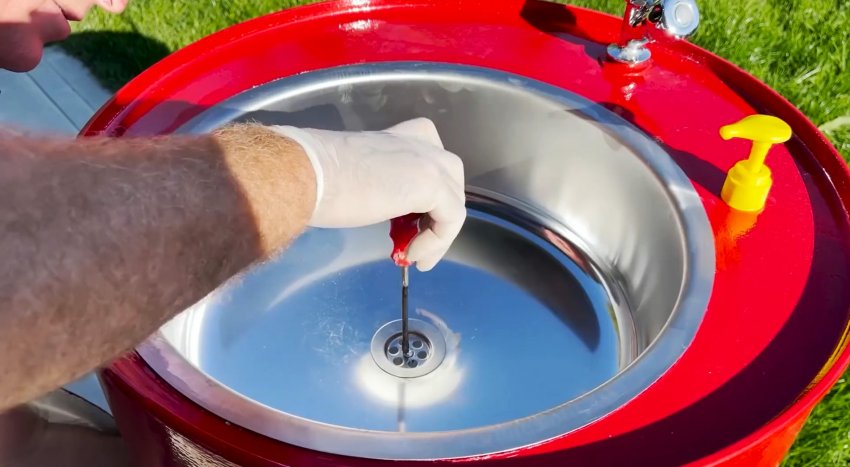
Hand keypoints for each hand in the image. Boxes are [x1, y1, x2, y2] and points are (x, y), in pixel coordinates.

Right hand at [270, 118, 465, 271]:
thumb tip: (380, 205)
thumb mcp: (358, 176)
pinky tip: (411, 253)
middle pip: (451, 181)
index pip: (432, 162)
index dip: (426, 198)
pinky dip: (436, 243)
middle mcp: (420, 142)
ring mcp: (429, 162)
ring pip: (454, 202)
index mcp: (400, 136)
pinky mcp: (432, 184)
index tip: (405, 226)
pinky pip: (451, 219)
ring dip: (437, 235)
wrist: (307, 176)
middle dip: (436, 215)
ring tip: (413, 255)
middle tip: (413, 243)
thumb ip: (380, 184)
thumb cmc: (317, 178)